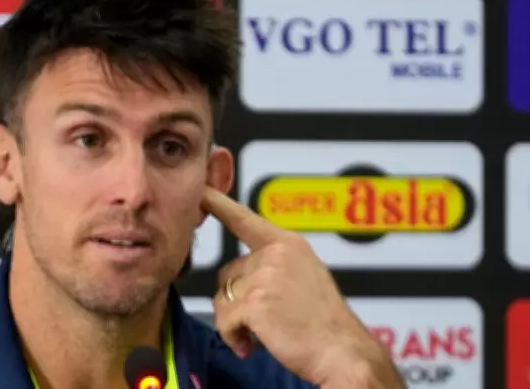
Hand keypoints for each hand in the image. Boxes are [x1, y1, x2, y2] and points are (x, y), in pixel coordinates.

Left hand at [200, 187, 403, 388]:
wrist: (344, 354)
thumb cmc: (325, 325)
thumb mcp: (304, 279)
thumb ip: (273, 267)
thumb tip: (237, 278)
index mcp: (288, 244)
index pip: (244, 219)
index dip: (217, 204)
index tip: (199, 190)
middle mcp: (275, 254)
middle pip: (228, 274)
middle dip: (237, 301)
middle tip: (265, 321)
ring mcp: (265, 276)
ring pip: (223, 300)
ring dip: (236, 323)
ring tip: (264, 335)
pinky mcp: (255, 301)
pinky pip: (225, 322)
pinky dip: (234, 339)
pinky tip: (252, 346)